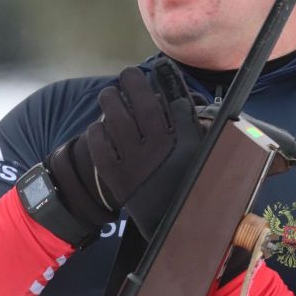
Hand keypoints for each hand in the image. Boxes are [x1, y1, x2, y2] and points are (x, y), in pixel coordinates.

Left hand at [49, 57, 204, 240]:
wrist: (175, 226)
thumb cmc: (188, 182)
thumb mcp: (198, 152)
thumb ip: (191, 124)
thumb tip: (180, 99)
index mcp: (175, 141)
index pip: (162, 101)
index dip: (152, 82)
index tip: (148, 69)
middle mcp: (152, 149)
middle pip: (136, 106)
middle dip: (130, 84)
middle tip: (127, 75)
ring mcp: (132, 163)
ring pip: (115, 121)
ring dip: (110, 102)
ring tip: (109, 94)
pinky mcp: (115, 178)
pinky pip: (100, 147)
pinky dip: (97, 132)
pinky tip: (99, 125)